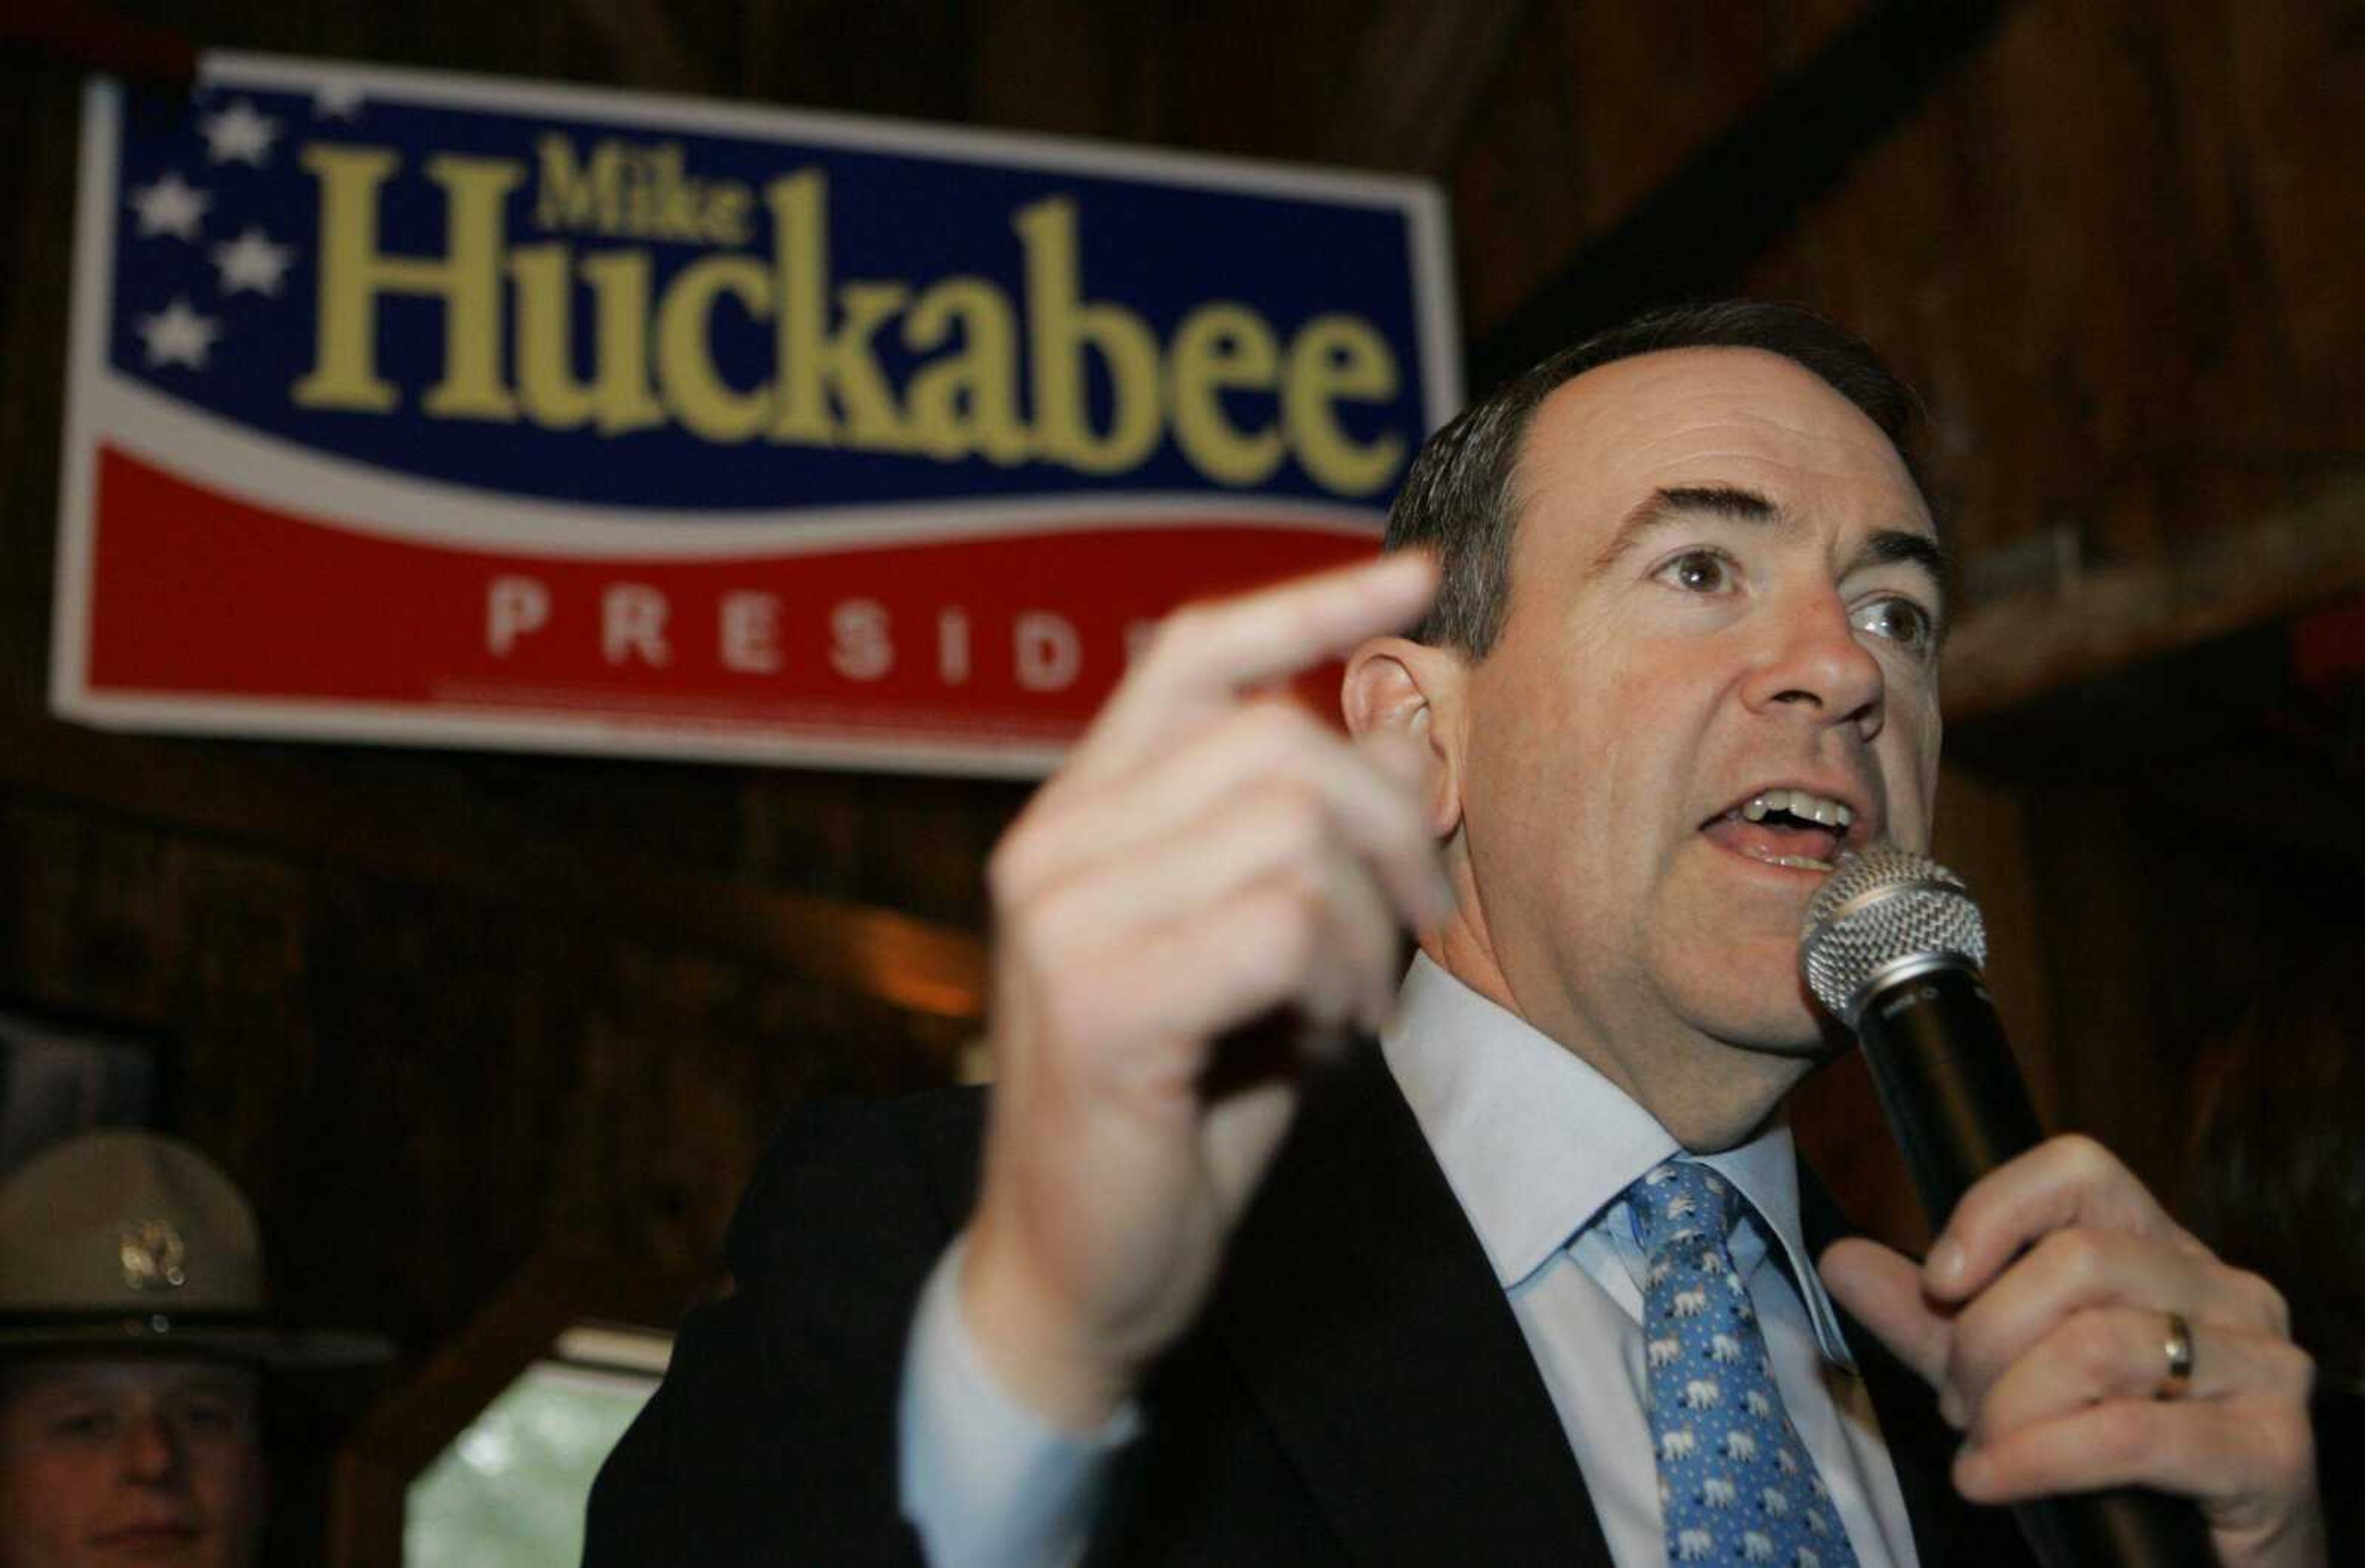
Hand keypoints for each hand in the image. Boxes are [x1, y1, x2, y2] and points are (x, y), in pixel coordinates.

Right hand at [962, 553, 1450, 1429]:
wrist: (1083, 1273)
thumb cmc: (1182, 1110)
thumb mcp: (1267, 955)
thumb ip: (1316, 843)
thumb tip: (1400, 729)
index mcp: (1086, 816)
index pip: (1192, 654)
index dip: (1309, 604)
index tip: (1415, 574)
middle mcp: (1055, 845)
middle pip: (1274, 738)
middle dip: (1388, 824)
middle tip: (1414, 927)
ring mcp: (1062, 916)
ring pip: (1289, 827)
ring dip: (1362, 925)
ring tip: (1341, 1007)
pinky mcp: (1095, 999)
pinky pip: (1280, 923)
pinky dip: (1336, 983)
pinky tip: (1317, 1043)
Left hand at [1821, 1134, 2323, 1567]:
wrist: (2198, 1565)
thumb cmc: (2108, 1463)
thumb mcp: (2000, 1375)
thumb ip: (1929, 1318)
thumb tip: (1840, 1258)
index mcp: (2162, 1251)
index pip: (2079, 1170)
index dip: (1994, 1211)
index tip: (1939, 1280)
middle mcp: (2226, 1290)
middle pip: (2075, 1262)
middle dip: (1983, 1340)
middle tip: (1959, 1406)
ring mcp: (2263, 1366)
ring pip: (2099, 1345)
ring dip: (2009, 1405)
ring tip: (1982, 1449)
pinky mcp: (2274, 1451)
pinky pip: (2134, 1435)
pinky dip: (2041, 1458)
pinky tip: (1988, 1481)